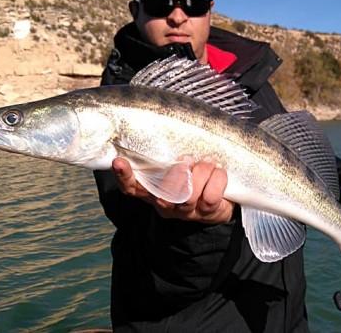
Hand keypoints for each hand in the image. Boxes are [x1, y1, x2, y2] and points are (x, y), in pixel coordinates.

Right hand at [112, 157, 233, 223]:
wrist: (222, 199)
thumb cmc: (194, 176)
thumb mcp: (178, 166)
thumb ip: (167, 156)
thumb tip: (162, 127)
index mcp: (153, 192)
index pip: (132, 188)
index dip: (124, 176)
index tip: (118, 161)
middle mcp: (166, 205)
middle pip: (164, 193)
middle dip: (178, 173)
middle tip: (188, 158)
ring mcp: (186, 212)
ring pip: (189, 195)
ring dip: (201, 172)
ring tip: (208, 161)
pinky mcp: (206, 213)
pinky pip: (210, 196)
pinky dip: (217, 178)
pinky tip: (218, 171)